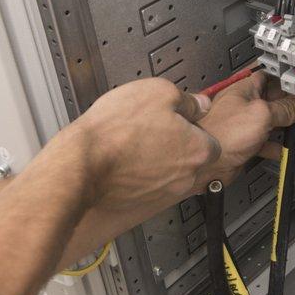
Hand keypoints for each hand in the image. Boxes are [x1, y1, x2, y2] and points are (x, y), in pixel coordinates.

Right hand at [56, 77, 219, 210]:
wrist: (82, 165)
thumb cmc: (117, 130)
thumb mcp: (157, 92)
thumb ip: (187, 99)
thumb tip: (198, 104)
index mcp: (199, 150)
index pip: (212, 140)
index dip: (194, 127)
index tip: (181, 120)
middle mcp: (187, 176)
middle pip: (191, 157)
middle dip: (176, 144)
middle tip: (154, 128)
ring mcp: (166, 193)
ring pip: (170, 171)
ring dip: (158, 158)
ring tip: (135, 141)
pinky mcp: (144, 202)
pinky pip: (150, 183)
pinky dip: (142, 173)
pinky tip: (125, 158)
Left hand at [197, 72, 294, 184]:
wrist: (207, 166)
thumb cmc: (222, 134)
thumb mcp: (260, 114)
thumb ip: (284, 108)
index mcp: (246, 89)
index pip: (272, 77)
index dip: (289, 81)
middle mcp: (247, 105)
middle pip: (279, 101)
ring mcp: (248, 125)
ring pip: (278, 124)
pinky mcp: (249, 144)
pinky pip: (272, 145)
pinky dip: (286, 151)